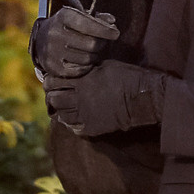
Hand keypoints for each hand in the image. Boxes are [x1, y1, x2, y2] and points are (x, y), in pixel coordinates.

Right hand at [31, 5, 119, 80]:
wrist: (41, 40)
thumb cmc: (67, 26)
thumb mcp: (79, 16)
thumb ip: (98, 18)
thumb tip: (112, 22)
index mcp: (63, 17)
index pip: (89, 25)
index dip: (106, 30)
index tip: (115, 33)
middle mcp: (55, 34)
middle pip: (91, 44)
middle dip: (102, 44)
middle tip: (104, 43)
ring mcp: (52, 52)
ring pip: (87, 59)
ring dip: (95, 56)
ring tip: (95, 51)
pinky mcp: (52, 68)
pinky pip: (79, 71)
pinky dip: (87, 67)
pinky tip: (87, 60)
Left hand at [45, 60, 165, 136]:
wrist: (143, 98)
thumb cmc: (126, 76)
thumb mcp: (104, 65)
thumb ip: (86, 69)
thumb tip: (75, 69)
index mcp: (81, 82)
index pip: (53, 82)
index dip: (50, 81)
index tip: (52, 79)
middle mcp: (80, 100)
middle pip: (54, 100)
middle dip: (52, 95)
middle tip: (55, 93)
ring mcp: (85, 115)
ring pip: (61, 115)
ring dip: (61, 110)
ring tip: (65, 105)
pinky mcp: (93, 128)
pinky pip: (73, 128)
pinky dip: (71, 122)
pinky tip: (74, 117)